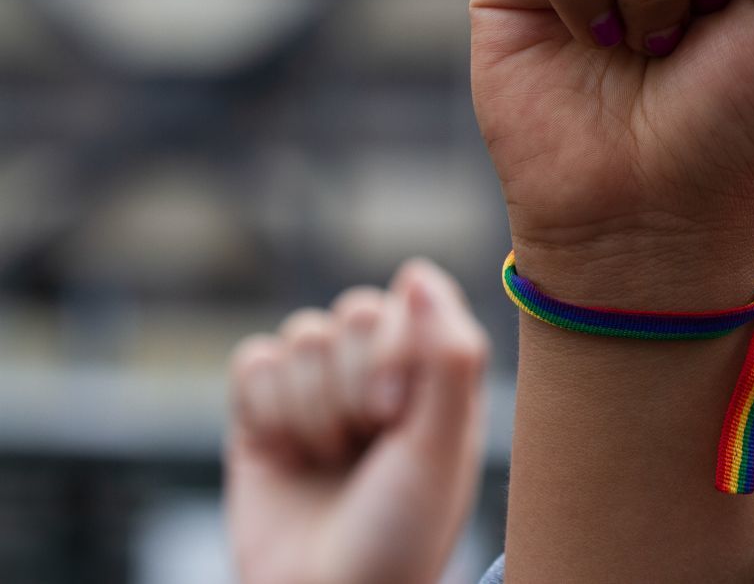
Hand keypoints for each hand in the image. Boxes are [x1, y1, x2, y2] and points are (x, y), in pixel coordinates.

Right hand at [225, 259, 489, 583]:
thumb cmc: (401, 530)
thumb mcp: (442, 446)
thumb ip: (450, 354)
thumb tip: (418, 273)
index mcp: (435, 373)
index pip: (413, 296)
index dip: (396, 349)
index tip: (398, 413)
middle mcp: (379, 371)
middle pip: (352, 312)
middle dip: (353, 386)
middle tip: (366, 443)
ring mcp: (320, 388)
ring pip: (301, 334)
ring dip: (312, 409)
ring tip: (330, 460)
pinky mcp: (262, 409)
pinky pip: (253, 360)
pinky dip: (266, 409)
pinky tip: (285, 452)